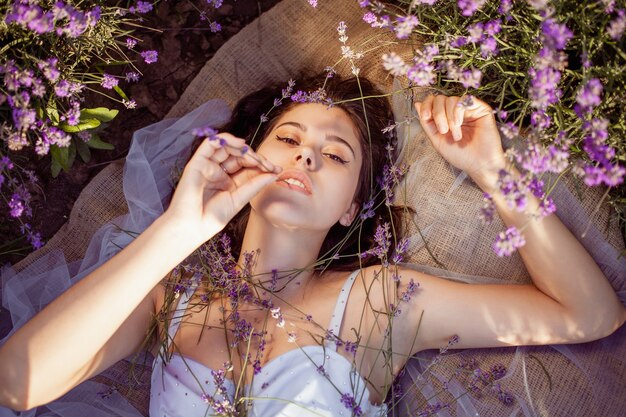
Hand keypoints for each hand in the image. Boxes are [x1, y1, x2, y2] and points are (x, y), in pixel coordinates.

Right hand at [164, 133, 280, 242]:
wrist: (191, 227)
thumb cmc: (211, 219)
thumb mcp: (239, 199)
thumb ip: (255, 185)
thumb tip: (274, 173)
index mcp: (228, 182)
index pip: (247, 167)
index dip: (262, 165)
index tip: (277, 169)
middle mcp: (219, 171)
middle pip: (239, 156)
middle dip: (255, 158)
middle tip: (268, 165)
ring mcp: (208, 166)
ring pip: (227, 147)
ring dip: (244, 149)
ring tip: (256, 158)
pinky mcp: (198, 162)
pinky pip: (211, 143)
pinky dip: (226, 139)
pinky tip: (241, 145)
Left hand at [414, 95, 506, 187]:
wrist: (480, 164)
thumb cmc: (460, 155)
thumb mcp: (437, 140)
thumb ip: (426, 123)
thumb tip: (416, 103)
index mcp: (445, 118)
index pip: (432, 102)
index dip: (426, 105)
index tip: (426, 117)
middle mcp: (456, 111)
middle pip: (440, 99)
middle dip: (438, 114)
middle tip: (443, 131)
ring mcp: (469, 109)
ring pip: (451, 99)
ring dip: (449, 117)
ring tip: (455, 134)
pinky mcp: (481, 108)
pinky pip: (464, 99)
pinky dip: (457, 111)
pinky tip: (459, 124)